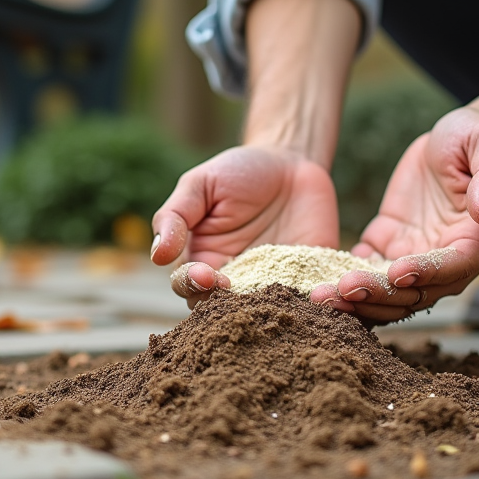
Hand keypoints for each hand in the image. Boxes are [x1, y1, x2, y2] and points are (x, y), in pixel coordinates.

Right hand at [151, 145, 339, 306]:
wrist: (292, 163)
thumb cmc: (238, 171)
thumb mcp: (201, 185)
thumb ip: (177, 216)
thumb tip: (157, 255)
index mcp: (203, 262)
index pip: (189, 286)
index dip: (193, 285)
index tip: (205, 275)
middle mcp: (236, 282)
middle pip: (225, 311)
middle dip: (229, 308)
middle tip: (238, 294)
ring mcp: (273, 285)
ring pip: (268, 315)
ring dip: (272, 314)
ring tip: (278, 304)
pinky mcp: (309, 282)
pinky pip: (310, 301)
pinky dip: (316, 303)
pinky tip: (321, 296)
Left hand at [309, 107, 478, 323]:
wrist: (455, 137)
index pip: (454, 266)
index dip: (426, 272)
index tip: (396, 272)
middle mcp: (454, 258)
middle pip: (418, 289)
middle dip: (380, 295)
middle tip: (342, 292)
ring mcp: (422, 255)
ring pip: (391, 290)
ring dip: (358, 298)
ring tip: (322, 297)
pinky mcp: (395, 244)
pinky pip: (371, 268)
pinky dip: (348, 278)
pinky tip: (320, 283)